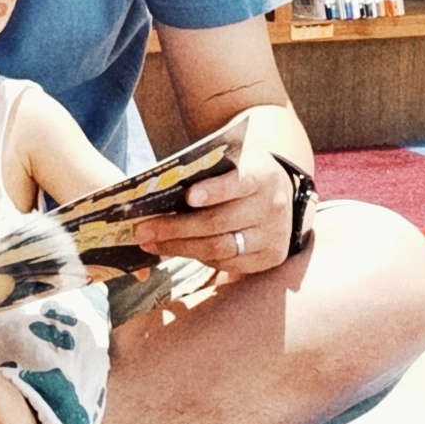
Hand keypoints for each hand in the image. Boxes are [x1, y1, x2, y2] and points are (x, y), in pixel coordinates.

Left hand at [133, 119, 292, 281]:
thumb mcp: (230, 160)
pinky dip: (199, 257)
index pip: (238, 183)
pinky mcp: (269, 258)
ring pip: (221, 248)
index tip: (187, 196)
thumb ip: (202, 168)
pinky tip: (176, 249)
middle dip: (176, 228)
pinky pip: (228, 263)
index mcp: (262, 174)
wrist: (282, 193)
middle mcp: (271, 206)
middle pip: (220, 222)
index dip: (214, 191)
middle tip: (143, 230)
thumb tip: (156, 182)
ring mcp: (273, 236)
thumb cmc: (240, 172)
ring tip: (150, 243)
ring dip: (180, 247)